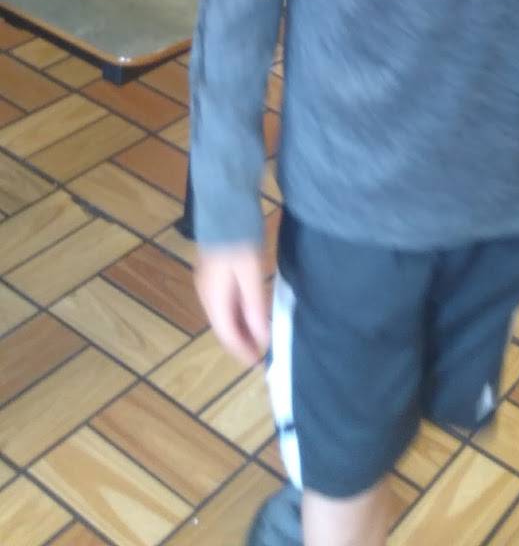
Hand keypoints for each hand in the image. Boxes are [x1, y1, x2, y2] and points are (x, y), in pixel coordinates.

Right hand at [194, 244, 269, 365]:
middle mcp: (206, 294)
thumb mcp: (251, 273)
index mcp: (213, 298)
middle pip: (223, 326)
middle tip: (262, 351)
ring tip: (260, 334)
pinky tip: (252, 310)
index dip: (242, 351)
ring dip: (241, 327)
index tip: (258, 363)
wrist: (224, 204)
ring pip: (224, 314)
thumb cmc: (240, 239)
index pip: (227, 335)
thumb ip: (255, 306)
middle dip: (242, 341)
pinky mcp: (213, 272)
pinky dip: (238, 311)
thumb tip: (261, 338)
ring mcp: (207, 282)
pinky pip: (225, 301)